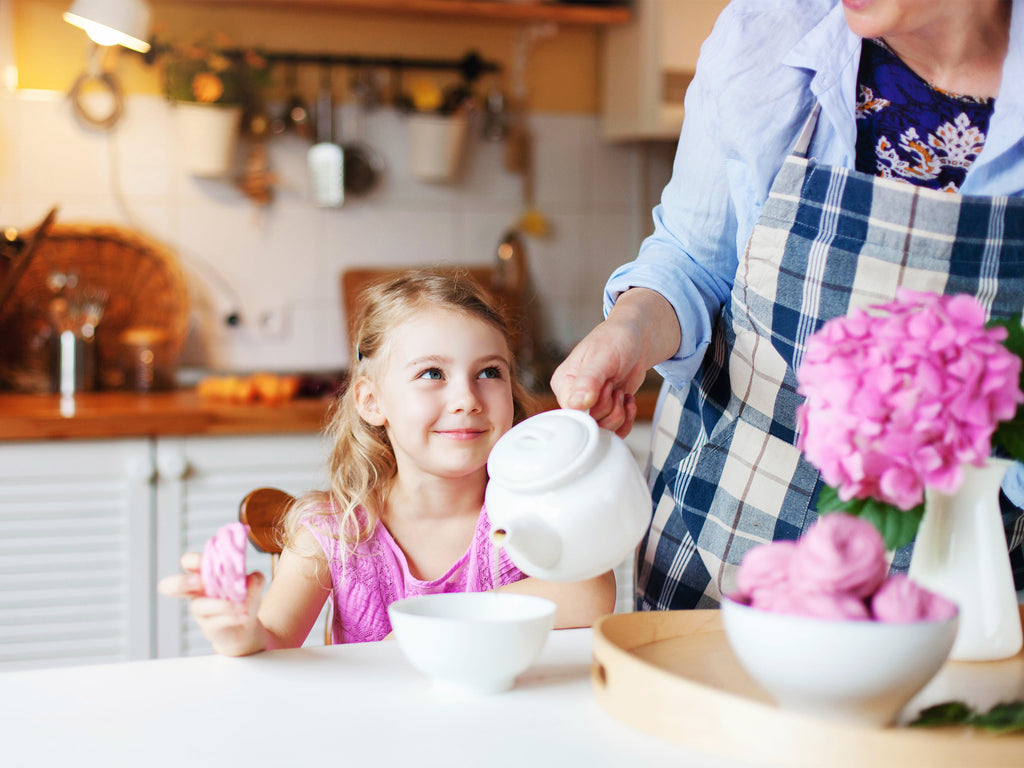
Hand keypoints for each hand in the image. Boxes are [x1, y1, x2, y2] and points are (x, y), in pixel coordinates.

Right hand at [157, 552, 266, 655]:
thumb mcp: (253, 586)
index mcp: (204, 575)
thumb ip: (254, 579)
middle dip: (181, 582)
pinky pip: (215, 622)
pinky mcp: (208, 627)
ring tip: (241, 605)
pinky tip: (244, 615)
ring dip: (221, 604)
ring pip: (198, 606)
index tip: (207, 559)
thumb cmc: (243, 599)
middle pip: (171, 585)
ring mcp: (200, 611)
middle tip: (199, 581)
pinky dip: (232, 617)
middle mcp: (197, 592)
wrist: (246, 627)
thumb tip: (252, 577)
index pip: (188, 562)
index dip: (193, 560)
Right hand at [551, 288, 679, 436]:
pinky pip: (617, 431)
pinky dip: (628, 419)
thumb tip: (576, 403)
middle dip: (610, 407)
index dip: (595, 406)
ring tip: (619, 391)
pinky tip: (627, 400)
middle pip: (590, 423)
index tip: (606, 388)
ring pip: (604, 430)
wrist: (636, 340)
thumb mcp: (602, 356)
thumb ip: (588, 380)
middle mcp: (574, 397)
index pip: (572, 412)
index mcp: (564, 383)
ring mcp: (591, 406)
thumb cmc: (615, 340)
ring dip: (619, 412)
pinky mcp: (607, 411)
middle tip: (612, 384)